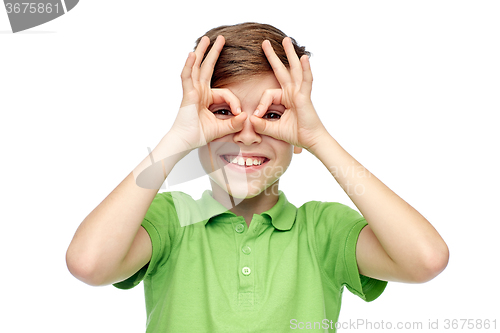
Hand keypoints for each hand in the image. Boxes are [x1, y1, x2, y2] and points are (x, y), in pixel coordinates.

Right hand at [169, 35, 246, 150]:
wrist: (185, 142)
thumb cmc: (199, 135)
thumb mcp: (221, 128)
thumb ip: (234, 123)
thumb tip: (246, 116)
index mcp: (207, 98)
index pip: (225, 93)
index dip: (234, 102)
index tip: (238, 113)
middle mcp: (199, 91)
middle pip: (207, 67)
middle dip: (214, 53)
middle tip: (221, 39)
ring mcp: (192, 91)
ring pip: (197, 67)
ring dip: (201, 52)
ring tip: (206, 38)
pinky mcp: (186, 94)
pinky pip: (187, 76)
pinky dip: (189, 65)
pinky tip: (191, 54)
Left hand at [250, 37, 327, 149]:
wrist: (310, 141)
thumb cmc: (296, 135)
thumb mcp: (273, 129)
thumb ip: (261, 125)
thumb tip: (251, 119)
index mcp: (286, 98)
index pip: (268, 94)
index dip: (261, 104)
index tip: (257, 116)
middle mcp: (293, 92)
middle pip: (282, 70)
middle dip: (273, 56)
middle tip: (265, 42)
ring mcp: (300, 93)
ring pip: (294, 69)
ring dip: (290, 54)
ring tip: (285, 40)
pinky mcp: (305, 97)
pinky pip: (306, 80)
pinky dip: (305, 69)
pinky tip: (304, 58)